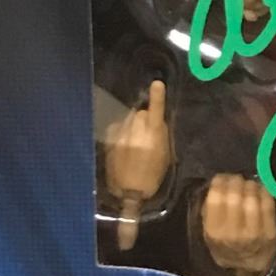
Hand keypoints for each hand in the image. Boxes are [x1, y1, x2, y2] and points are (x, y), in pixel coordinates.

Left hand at [104, 79, 170, 249]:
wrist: (128, 192)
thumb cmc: (151, 176)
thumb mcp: (164, 156)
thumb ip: (161, 136)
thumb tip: (157, 122)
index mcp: (152, 136)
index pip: (156, 111)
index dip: (157, 97)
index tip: (157, 83)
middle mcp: (135, 132)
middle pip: (141, 113)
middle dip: (144, 119)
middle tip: (148, 134)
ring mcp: (120, 135)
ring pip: (129, 120)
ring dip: (133, 125)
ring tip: (135, 143)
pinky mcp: (110, 140)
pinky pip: (119, 129)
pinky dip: (123, 133)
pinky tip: (125, 147)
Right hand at [202, 174, 275, 275]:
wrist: (247, 267)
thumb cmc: (226, 246)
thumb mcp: (209, 233)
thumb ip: (209, 211)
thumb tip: (217, 184)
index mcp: (214, 231)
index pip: (216, 198)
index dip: (220, 182)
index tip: (223, 178)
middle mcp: (233, 233)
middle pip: (235, 196)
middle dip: (236, 182)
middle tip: (237, 179)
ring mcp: (254, 233)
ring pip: (252, 198)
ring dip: (250, 186)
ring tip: (248, 184)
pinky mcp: (270, 232)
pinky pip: (268, 204)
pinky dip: (264, 192)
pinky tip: (260, 190)